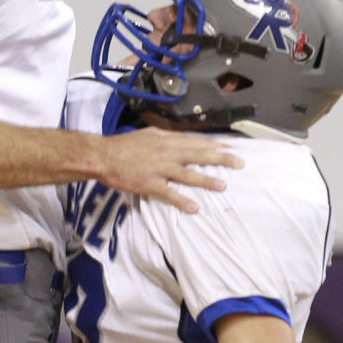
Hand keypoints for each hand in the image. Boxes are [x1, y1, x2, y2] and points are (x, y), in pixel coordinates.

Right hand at [98, 127, 241, 211]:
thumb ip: (166, 138)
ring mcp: (159, 168)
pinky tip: (194, 207)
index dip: (215, 145)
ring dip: (207, 179)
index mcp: (167, 140)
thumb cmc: (123, 146)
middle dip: (221, 158)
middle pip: (199, 154)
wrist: (103, 156)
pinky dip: (182, 200)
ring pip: (188, 173)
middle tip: (239, 163)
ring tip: (222, 185)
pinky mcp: (150, 183)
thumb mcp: (148, 134)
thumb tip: (181, 140)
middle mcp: (167, 152)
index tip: (230, 148)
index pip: (197, 141)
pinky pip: (169, 193)